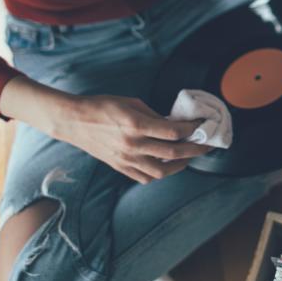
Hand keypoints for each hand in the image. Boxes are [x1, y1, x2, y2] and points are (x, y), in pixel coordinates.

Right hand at [55, 95, 212, 183]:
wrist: (74, 121)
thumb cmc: (101, 107)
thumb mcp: (131, 103)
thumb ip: (153, 115)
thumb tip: (173, 124)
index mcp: (136, 125)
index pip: (173, 131)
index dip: (191, 129)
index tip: (200, 125)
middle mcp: (133, 145)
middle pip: (173, 152)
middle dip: (195, 149)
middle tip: (206, 145)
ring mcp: (126, 159)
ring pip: (162, 171)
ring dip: (180, 165)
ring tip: (187, 157)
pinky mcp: (120, 167)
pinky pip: (145, 177)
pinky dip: (159, 173)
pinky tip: (165, 164)